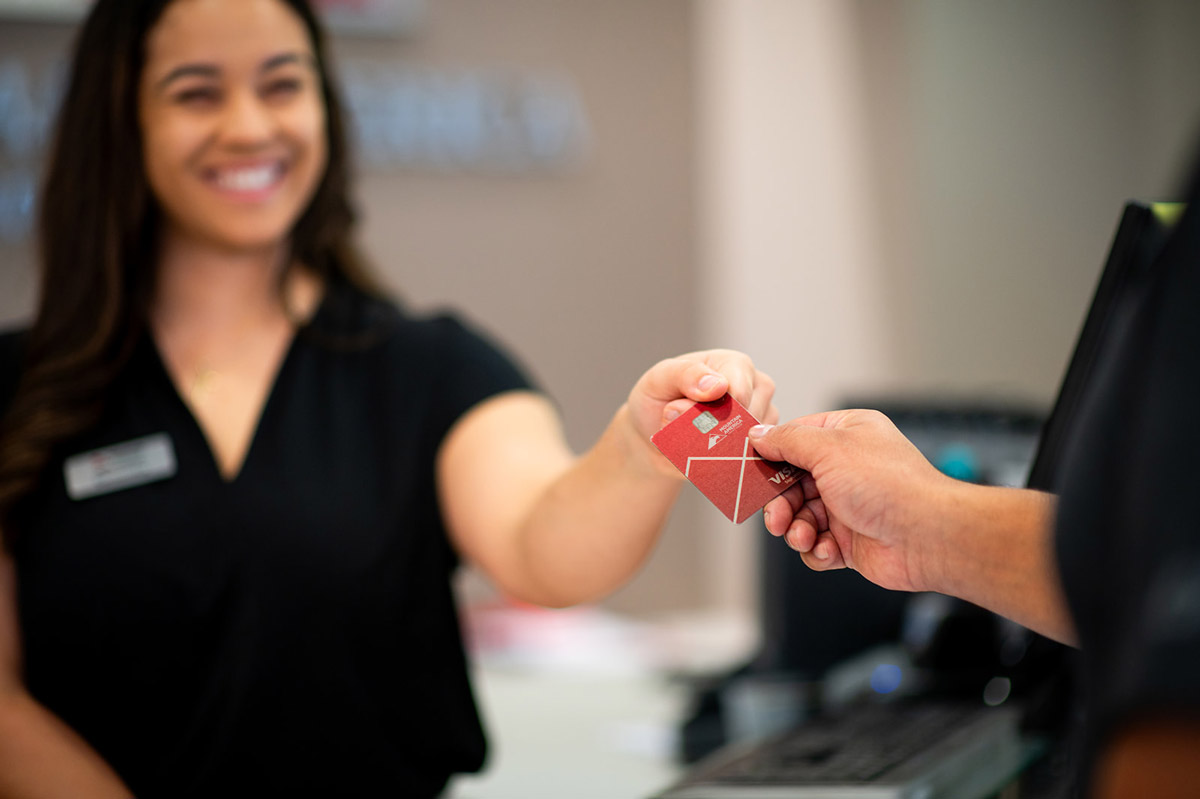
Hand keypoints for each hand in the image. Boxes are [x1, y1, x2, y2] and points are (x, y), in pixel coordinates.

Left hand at [626, 349, 777, 476]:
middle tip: (681, 424)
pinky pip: (741, 463)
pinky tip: (701, 450)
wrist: (651, 434)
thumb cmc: (658, 397)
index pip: (741, 390)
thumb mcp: (661, 377)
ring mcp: (758, 422)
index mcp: (736, 365)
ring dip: (711, 446)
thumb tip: (717, 385)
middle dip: (710, 429)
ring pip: (746, 444)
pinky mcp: (754, 450)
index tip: (686, 412)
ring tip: (689, 435)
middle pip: (746, 419)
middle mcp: (756, 391)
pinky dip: (715, 461)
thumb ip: (686, 374)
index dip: (715, 408)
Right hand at [748, 409, 951, 592]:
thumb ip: (787, 441)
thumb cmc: (889, 485)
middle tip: (776, 518)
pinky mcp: (850, 540)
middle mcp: (847, 468)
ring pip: (800, 517)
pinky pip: (815, 545)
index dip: (771, 455)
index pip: (795, 439)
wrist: (926, 536)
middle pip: (791, 483)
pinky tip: (828, 549)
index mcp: (847, 435)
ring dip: (796, 529)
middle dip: (780, 503)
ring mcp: (848, 505)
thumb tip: (759, 435)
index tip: (750, 469)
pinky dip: (815, 550)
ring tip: (804, 536)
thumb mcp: (829, 449)